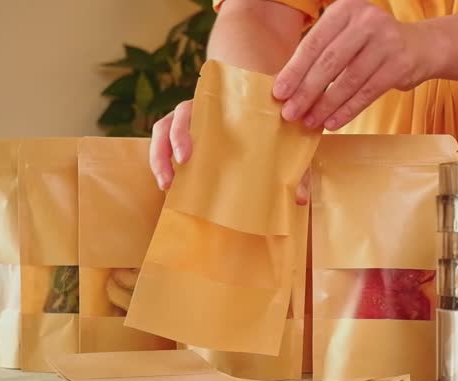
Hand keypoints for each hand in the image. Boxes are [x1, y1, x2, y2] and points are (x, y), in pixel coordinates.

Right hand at [148, 100, 310, 204]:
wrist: (270, 118)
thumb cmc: (277, 131)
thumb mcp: (288, 149)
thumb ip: (294, 168)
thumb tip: (298, 198)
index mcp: (225, 105)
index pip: (197, 107)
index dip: (186, 132)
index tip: (188, 157)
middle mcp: (202, 109)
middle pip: (175, 119)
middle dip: (171, 145)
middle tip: (179, 170)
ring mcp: (190, 122)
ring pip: (162, 131)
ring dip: (159, 156)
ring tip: (167, 184)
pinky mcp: (183, 136)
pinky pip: (163, 145)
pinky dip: (161, 162)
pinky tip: (168, 185)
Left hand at [272, 0, 436, 130]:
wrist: (421, 46)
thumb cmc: (372, 44)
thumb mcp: (347, 35)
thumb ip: (321, 52)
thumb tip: (288, 86)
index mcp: (345, 9)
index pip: (314, 43)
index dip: (294, 70)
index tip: (279, 93)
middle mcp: (366, 20)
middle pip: (329, 62)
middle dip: (306, 91)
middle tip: (290, 113)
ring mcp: (386, 41)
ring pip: (347, 80)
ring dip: (325, 105)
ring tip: (309, 121)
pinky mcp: (399, 65)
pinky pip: (367, 93)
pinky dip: (347, 110)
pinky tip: (332, 123)